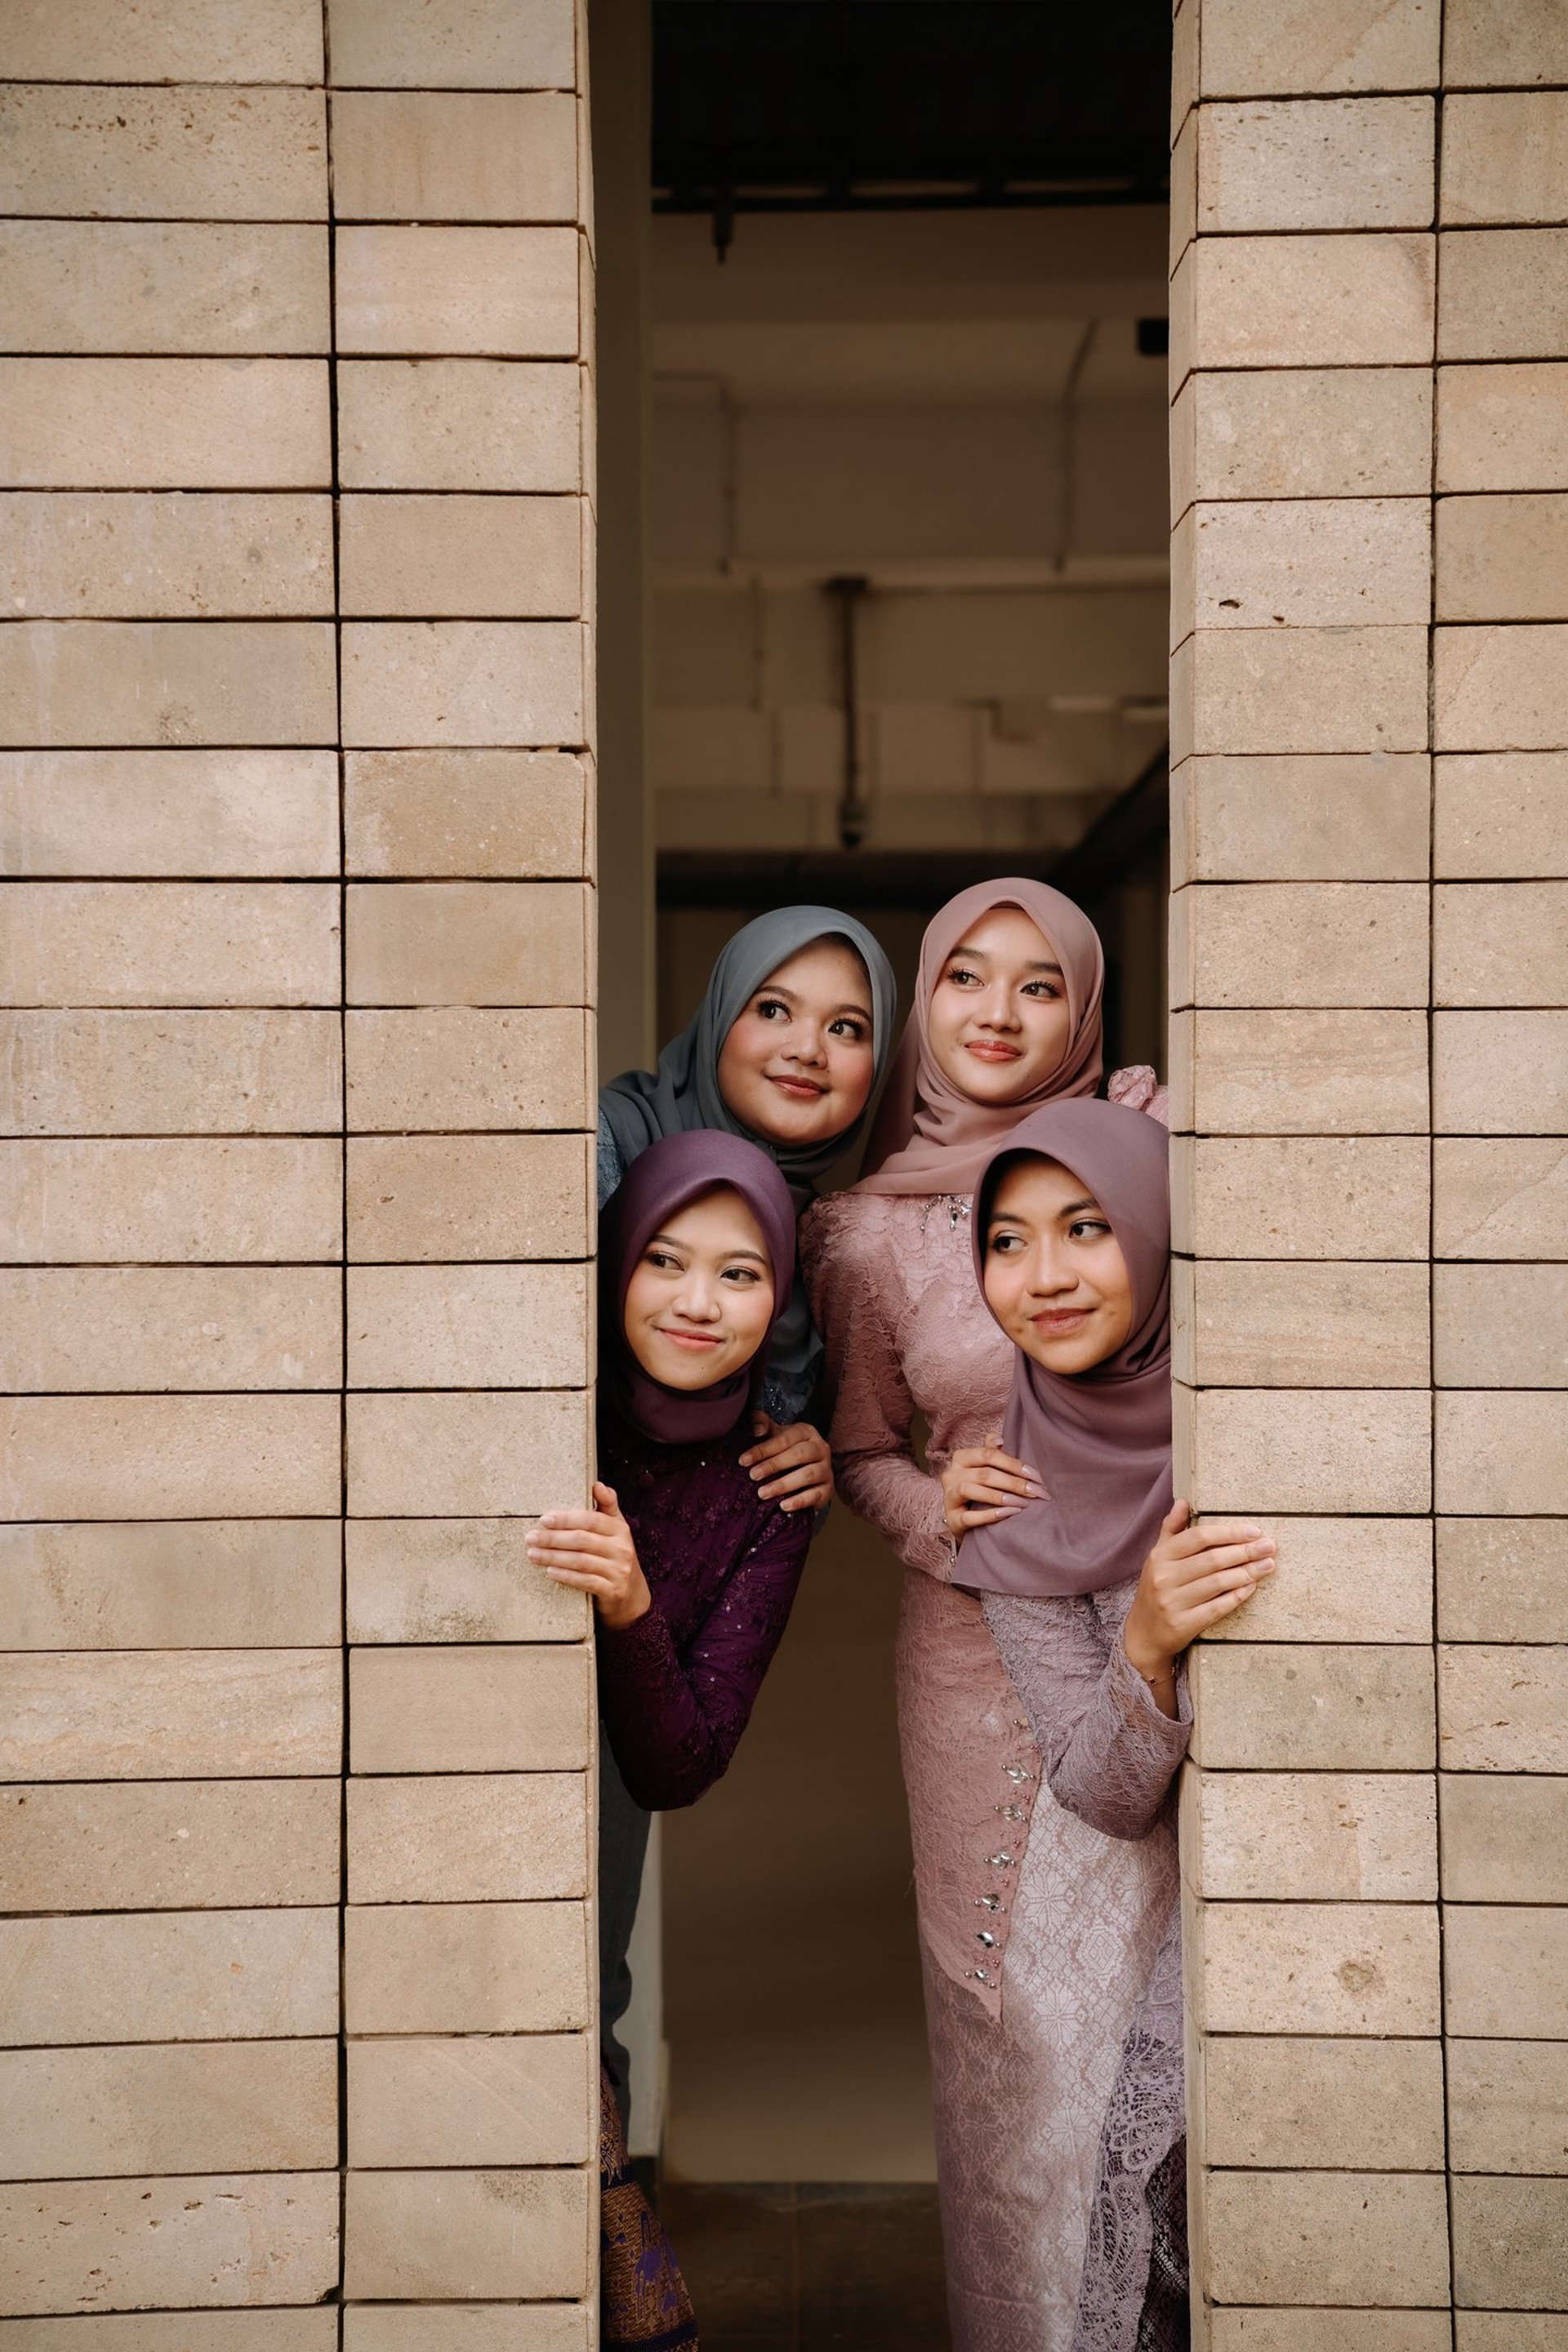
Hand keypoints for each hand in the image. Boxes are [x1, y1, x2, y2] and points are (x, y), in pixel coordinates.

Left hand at [525, 1482, 651, 1630]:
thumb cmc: (614, 1553)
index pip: (590, 1520)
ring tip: (532, 1554)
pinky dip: (566, 1576)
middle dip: (553, 1538)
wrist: (631, 1592)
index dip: (566, 1519)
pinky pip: (585, 1581)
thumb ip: (607, 1505)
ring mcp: (619, 1571)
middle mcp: (622, 1548)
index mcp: (620, 1529)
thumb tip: (597, 1485)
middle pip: (582, 1540)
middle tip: (530, 1538)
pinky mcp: (613, 1590)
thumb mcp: (615, 1528)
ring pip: (581, 1561)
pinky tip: (550, 1571)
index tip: (543, 1519)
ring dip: (553, 1557)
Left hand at [738, 1414, 832, 1512]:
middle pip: (799, 1455)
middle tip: (753, 1475)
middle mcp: (821, 1449)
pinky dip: (799, 1501)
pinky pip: (816, 1495)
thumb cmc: (786, 1450)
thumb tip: (757, 1430)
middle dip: (773, 1465)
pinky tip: (783, 1506)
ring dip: (783, 1485)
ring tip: (762, 1493)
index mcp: (807, 1432)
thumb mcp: (776, 1435)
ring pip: (808, 1475)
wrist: (808, 1471)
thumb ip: (763, 1426)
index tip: (743, 1460)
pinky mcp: (828, 1490)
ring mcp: (826, 1470)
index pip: (785, 1438)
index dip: (764, 1449)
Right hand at [940, 1433, 1044, 1537]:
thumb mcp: (985, 1468)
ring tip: (1023, 1503)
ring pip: (970, 1490)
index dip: (1014, 1464)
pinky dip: (990, 1515)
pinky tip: (1009, 1514)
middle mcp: (951, 1475)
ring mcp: (949, 1497)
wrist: (965, 1520)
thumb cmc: (980, 1489)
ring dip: (1000, 1497)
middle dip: (1014, 1483)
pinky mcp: (951, 1519)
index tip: (1036, 1476)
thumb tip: (1000, 1440)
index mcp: (961, 1458)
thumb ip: (992, 1452)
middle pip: (984, 1474)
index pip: (988, 1454)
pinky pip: (969, 1516)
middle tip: (1037, 1492)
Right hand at [1121, 1501, 1276, 1697]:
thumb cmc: (1157, 1589)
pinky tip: (1252, 1587)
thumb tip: (1183, 1502)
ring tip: (1268, 1565)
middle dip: (1245, 1552)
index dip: (1229, 1533)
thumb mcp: (1158, 1558)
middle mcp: (1163, 1577)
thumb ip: (1171, 1529)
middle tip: (1269, 1547)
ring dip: (1247, 1573)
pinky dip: (1237, 1596)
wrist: (1143, 1634)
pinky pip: (1216, 1608)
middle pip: (1212, 1560)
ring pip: (1218, 1583)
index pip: (1198, 1538)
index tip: (1254, 1531)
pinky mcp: (1183, 1624)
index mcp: (1159, 1556)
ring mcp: (1172, 1602)